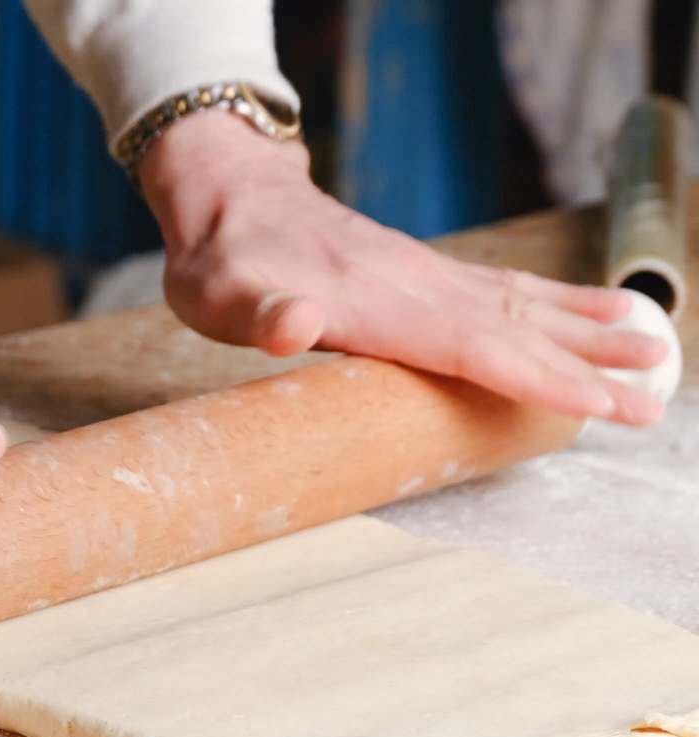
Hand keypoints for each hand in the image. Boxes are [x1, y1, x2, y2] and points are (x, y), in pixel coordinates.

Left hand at [139, 112, 667, 425]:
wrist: (229, 197)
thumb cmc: (219, 260)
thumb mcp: (218, 294)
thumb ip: (259, 313)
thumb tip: (292, 323)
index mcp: (376, 303)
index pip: (473, 347)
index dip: (538, 378)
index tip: (599, 403)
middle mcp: (416, 286)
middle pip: (516, 332)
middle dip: (585, 368)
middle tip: (652, 400)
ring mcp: (426, 275)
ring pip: (522, 306)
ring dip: (586, 331)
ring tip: (653, 351)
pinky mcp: (425, 272)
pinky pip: (506, 289)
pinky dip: (558, 303)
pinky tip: (597, 310)